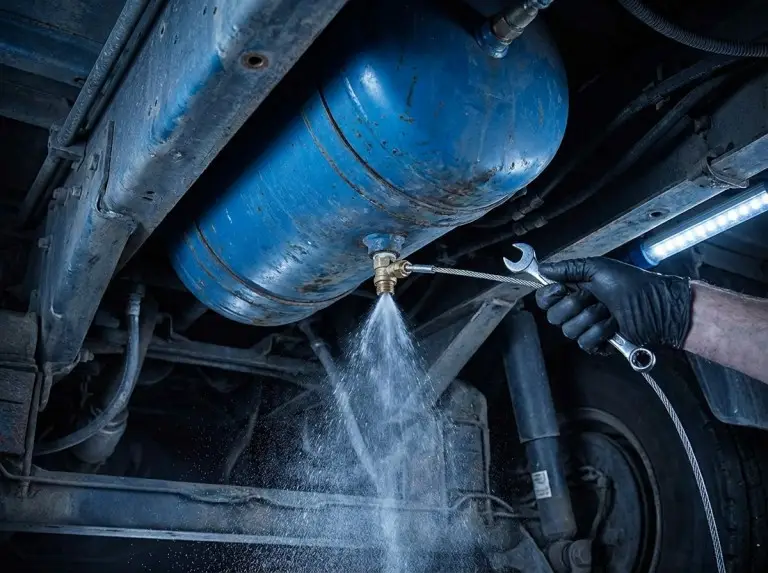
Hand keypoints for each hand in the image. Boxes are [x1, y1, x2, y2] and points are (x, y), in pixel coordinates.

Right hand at [535, 257, 691, 352]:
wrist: (656, 306)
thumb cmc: (632, 284)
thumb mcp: (599, 268)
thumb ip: (568, 268)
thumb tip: (542, 268)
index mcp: (573, 290)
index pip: (545, 299)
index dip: (549, 296)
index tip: (561, 289)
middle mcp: (576, 310)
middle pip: (553, 316)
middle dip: (573, 306)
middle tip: (593, 298)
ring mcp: (586, 328)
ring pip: (568, 331)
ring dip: (591, 318)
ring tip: (609, 311)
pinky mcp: (596, 344)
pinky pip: (584, 342)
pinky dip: (601, 332)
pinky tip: (614, 325)